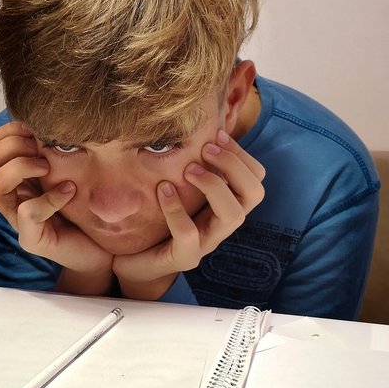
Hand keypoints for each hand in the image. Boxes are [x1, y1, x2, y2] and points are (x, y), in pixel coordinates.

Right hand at [0, 122, 113, 293]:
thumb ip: (57, 150)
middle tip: (42, 151)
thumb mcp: (72, 170)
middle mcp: (11, 198)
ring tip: (48, 169)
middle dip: (11, 148)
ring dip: (19, 169)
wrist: (104, 248)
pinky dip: (49, 198)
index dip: (8, 132)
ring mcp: (18, 220)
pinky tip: (70, 192)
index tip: (37, 130)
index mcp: (16, 178)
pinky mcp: (33, 239)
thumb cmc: (88, 209)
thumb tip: (53, 117)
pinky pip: (26, 212)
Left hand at [112, 130, 264, 297]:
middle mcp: (222, 224)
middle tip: (206, 149)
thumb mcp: (177, 188)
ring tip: (187, 169)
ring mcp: (206, 243)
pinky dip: (176, 209)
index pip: (255, 178)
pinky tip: (162, 190)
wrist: (133, 260)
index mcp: (225, 205)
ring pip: (234, 216)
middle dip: (234, 165)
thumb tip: (192, 127)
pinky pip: (189, 234)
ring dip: (213, 185)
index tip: (217, 134)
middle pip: (255, 194)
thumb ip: (189, 166)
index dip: (241, 154)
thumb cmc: (156, 220)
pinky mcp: (183, 258)